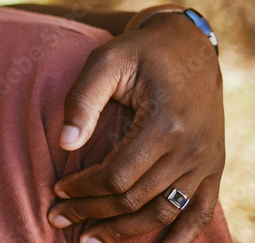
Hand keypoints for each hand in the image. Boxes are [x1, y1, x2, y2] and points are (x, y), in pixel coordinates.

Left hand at [48, 12, 224, 241]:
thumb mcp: (106, 60)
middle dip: (93, 213)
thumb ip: (82, 100)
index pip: (118, 175)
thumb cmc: (140, 52)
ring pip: (164, 214)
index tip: (56, 190)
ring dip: (126, 233)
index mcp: (165, 124)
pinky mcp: (213, 166)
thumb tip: (64, 144)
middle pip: (137, 199)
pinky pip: (199, 213)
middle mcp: (192, 149)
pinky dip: (179, 237)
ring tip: (90, 240)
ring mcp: (207, 161)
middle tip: (58, 218)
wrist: (189, 46)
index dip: (84, 189)